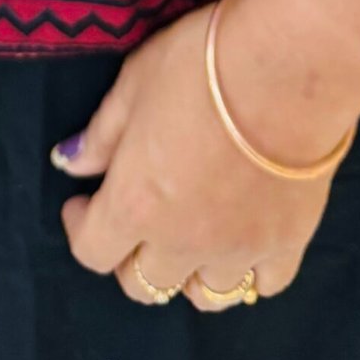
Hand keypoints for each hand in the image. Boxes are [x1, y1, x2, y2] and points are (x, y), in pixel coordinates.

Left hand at [54, 0, 359, 310]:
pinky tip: (245, 242)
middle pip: (144, 285)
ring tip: (192, 235)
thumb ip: (101, 133)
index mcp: (136, 205)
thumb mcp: (135, 82)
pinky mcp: (289, 240)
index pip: (91, 251)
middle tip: (138, 219)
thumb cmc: (202, 63)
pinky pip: (264, 284)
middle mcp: (183, 242)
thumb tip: (69, 163)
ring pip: (204, 295)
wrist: (290, 65)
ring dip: (189, 272)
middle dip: (130, 256)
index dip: (81, 227)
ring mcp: (239, 248)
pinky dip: (249, 272)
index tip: (85, 201)